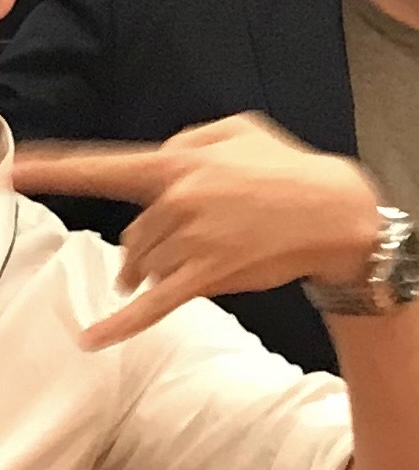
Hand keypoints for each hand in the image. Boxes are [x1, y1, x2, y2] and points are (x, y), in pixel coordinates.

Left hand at [13, 114, 381, 349]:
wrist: (334, 214)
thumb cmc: (287, 168)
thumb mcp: (237, 130)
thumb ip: (188, 140)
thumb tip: (160, 160)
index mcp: (178, 161)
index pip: (105, 167)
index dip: (55, 169)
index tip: (12, 169)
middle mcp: (177, 201)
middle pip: (132, 235)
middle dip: (147, 245)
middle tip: (187, 242)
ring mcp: (190, 242)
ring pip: (142, 266)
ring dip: (153, 271)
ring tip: (196, 261)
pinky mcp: (207, 277)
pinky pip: (153, 306)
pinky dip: (119, 325)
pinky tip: (93, 339)